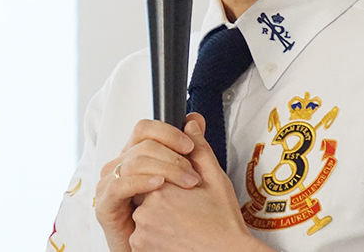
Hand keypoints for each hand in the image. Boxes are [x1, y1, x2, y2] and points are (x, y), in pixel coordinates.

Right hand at [94, 119, 202, 251]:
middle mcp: (121, 165)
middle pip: (141, 144)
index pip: (145, 129)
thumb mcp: (192, 179)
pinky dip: (142, 182)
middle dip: (172, 156)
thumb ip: (195, 148)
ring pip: (134, 161)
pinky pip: (121, 185)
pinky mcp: (106, 203)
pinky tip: (159, 185)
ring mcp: (110, 183)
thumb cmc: (177, 221)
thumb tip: (196, 119)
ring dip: (165, 169)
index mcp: (137, 155)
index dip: (167, 132)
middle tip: (193, 173)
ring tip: (187, 183)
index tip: (189, 145)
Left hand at [129, 114, 272, 251]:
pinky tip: (176, 236)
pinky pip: (142, 236)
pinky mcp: (140, 249)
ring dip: (157, 217)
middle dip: (161, 197)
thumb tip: (190, 125)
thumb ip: (199, 149)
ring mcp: (142, 232)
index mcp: (161, 189)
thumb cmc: (223, 226)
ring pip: (143, 215)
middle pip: (145, 193)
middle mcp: (145, 211)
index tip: (182, 190)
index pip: (151, 172)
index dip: (166, 178)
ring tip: (183, 224)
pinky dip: (154, 236)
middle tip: (185, 209)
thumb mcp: (216, 181)